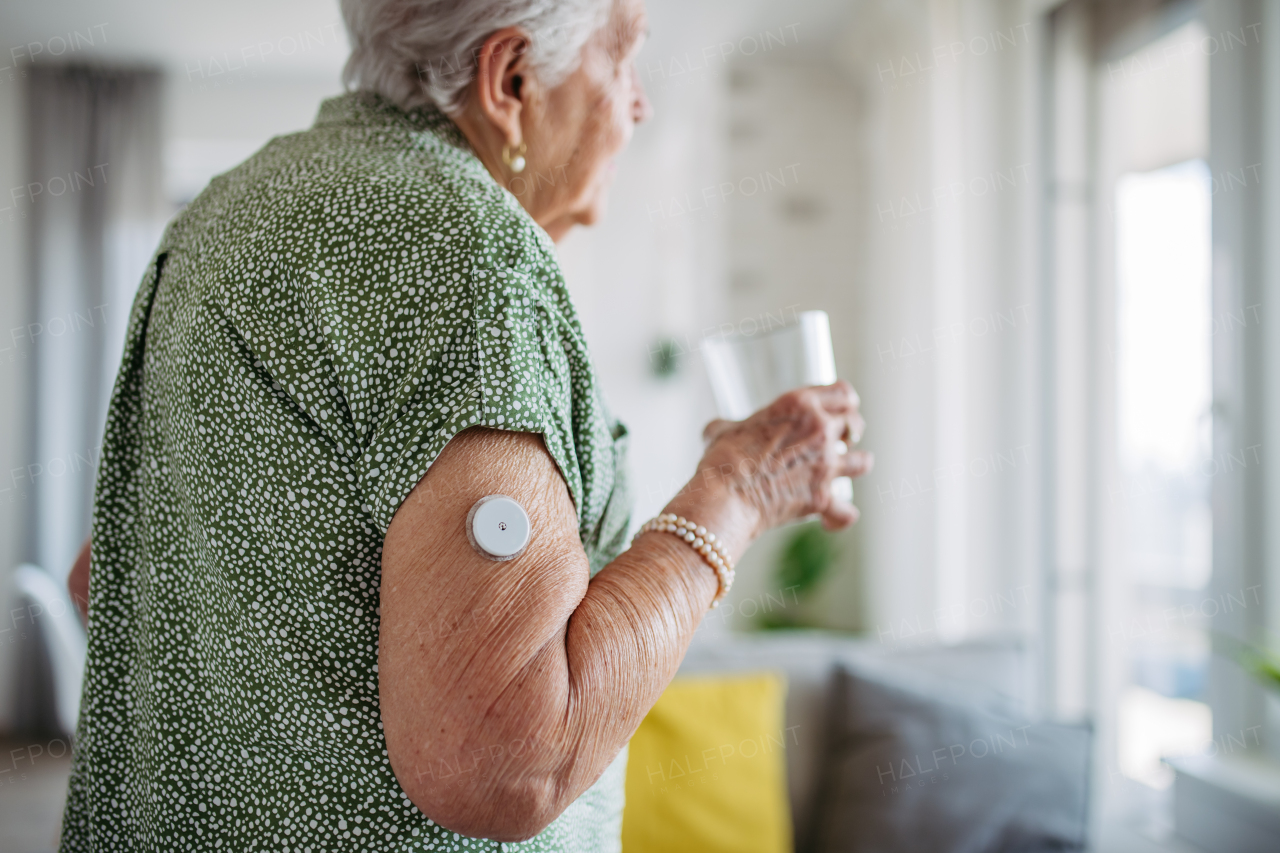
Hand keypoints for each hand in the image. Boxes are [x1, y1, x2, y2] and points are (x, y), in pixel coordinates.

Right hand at [688, 381, 872, 535]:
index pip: (842, 392)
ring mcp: (825, 464)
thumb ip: (728, 426)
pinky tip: (831, 518)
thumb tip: (714, 430)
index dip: (845, 402)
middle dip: (849, 433)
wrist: (725, 496)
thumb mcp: (722, 430)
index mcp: (799, 404)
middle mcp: (819, 430)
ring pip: (863, 461)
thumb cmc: (721, 459)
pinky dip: (840, 516)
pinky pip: (847, 511)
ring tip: (844, 470)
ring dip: (855, 466)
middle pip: (854, 424)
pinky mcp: (822, 497)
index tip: (841, 410)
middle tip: (841, 440)